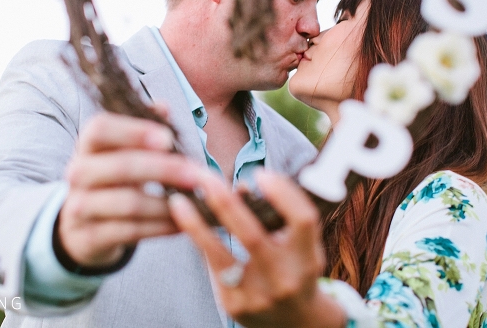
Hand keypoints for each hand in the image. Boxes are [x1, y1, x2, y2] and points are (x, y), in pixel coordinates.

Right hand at [58, 110, 200, 267]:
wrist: (81, 227)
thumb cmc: (113, 179)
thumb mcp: (122, 152)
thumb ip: (142, 128)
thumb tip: (163, 106)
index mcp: (88, 145)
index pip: (100, 128)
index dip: (133, 131)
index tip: (168, 139)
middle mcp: (78, 173)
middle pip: (121, 166)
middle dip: (164, 169)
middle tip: (196, 174)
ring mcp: (80, 206)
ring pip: (128, 203)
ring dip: (167, 203)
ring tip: (197, 202)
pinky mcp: (89, 237)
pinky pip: (130, 231)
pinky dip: (160, 227)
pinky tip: (182, 224)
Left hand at [169, 170, 346, 327]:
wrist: (294, 323)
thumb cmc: (295, 269)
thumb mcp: (298, 244)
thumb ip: (277, 216)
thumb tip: (239, 187)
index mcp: (308, 258)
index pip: (302, 220)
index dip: (283, 194)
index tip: (261, 173)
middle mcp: (285, 279)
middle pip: (252, 236)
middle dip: (225, 203)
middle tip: (204, 177)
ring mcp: (258, 295)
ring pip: (222, 255)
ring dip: (197, 225)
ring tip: (178, 201)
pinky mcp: (235, 305)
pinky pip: (212, 266)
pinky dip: (199, 241)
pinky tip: (185, 222)